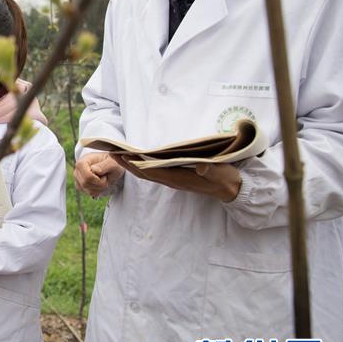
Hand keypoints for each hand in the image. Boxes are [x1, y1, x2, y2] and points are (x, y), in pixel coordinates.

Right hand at [75, 152, 124, 197]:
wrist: (108, 165)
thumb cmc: (110, 163)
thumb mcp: (112, 163)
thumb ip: (105, 166)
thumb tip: (94, 169)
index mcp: (81, 162)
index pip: (87, 176)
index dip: (97, 180)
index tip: (104, 175)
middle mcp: (77, 171)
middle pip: (86, 184)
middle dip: (100, 184)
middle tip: (106, 177)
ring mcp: (78, 180)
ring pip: (89, 191)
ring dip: (101, 187)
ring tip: (103, 178)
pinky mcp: (81, 187)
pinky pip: (91, 193)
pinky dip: (99, 190)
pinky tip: (100, 183)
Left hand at [111, 154, 240, 201]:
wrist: (231, 189)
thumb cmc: (225, 179)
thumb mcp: (219, 172)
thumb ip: (209, 169)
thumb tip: (199, 166)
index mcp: (178, 179)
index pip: (150, 172)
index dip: (135, 164)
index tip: (121, 155)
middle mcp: (171, 181)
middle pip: (143, 173)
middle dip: (126, 164)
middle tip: (110, 151)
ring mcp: (172, 180)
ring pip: (147, 173)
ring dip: (132, 164)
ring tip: (118, 153)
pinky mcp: (175, 178)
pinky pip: (153, 172)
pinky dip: (142, 165)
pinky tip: (137, 158)